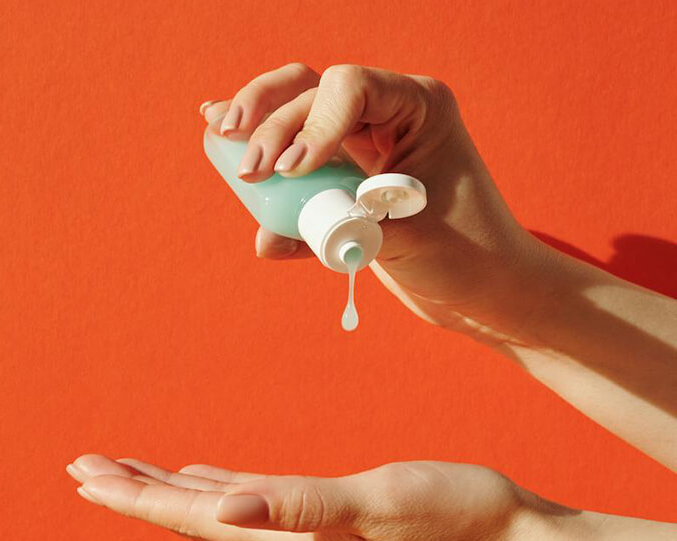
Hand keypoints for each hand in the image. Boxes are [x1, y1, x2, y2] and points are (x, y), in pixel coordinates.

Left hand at [66, 453, 560, 540]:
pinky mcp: (327, 523)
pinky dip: (216, 490)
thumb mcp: (376, 500)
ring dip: (166, 492)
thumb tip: (226, 507)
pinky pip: (252, 505)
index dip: (135, 498)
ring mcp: (306, 537)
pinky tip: (204, 481)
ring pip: (216, 511)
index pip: (192, 515)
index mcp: (289, 537)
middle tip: (80, 469)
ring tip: (124, 474)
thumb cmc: (453, 515)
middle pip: (190, 517)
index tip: (84, 477)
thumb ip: (299, 504)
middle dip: (133, 494)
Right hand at [200, 63, 561, 343]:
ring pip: (296, 107)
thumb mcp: (403, 236)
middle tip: (246, 168)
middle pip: (310, 89)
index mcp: (418, 106)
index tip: (294, 171)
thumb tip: (264, 238)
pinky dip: (262, 146)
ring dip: (257, 122)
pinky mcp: (345, 173)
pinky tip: (220, 136)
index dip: (312, 122)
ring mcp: (363, 140)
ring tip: (218, 134)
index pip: (349, 86)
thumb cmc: (466, 255)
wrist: (486, 288)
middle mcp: (387, 112)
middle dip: (269, 123)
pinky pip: (296, 152)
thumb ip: (335, 229)